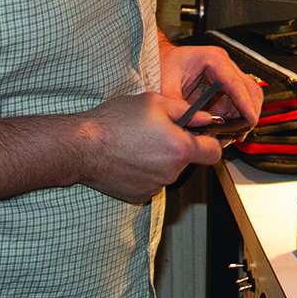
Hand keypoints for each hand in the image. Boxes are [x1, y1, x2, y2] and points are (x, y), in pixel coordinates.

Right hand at [69, 92, 225, 202]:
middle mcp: (171, 172)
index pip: (214, 153)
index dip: (213, 142)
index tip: (205, 135)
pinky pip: (152, 181)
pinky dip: (146, 170)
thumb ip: (187, 111)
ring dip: (161, 158)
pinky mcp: (139, 195)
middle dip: (179, 146)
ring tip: (138, 142)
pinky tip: (130, 156)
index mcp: (180, 149)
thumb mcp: (155, 102)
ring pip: (169, 170)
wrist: (82, 146)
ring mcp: (155, 186)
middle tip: (158, 130)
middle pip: (188, 160)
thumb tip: (206, 118)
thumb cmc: (115, 122)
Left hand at [158, 36, 263, 133]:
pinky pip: (235, 105)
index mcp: (214, 59)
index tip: (250, 121)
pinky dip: (232, 118)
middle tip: (241, 132)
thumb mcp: (165, 85)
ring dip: (241, 118)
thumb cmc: (162, 63)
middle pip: (250, 90)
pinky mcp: (222, 88)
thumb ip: (178, 107)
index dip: (245, 104)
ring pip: (246, 99)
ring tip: (230, 135)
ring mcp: (225, 77)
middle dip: (249, 113)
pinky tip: (223, 130)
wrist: (158, 58)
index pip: (237, 84)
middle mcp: (224, 66)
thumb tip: (191, 127)